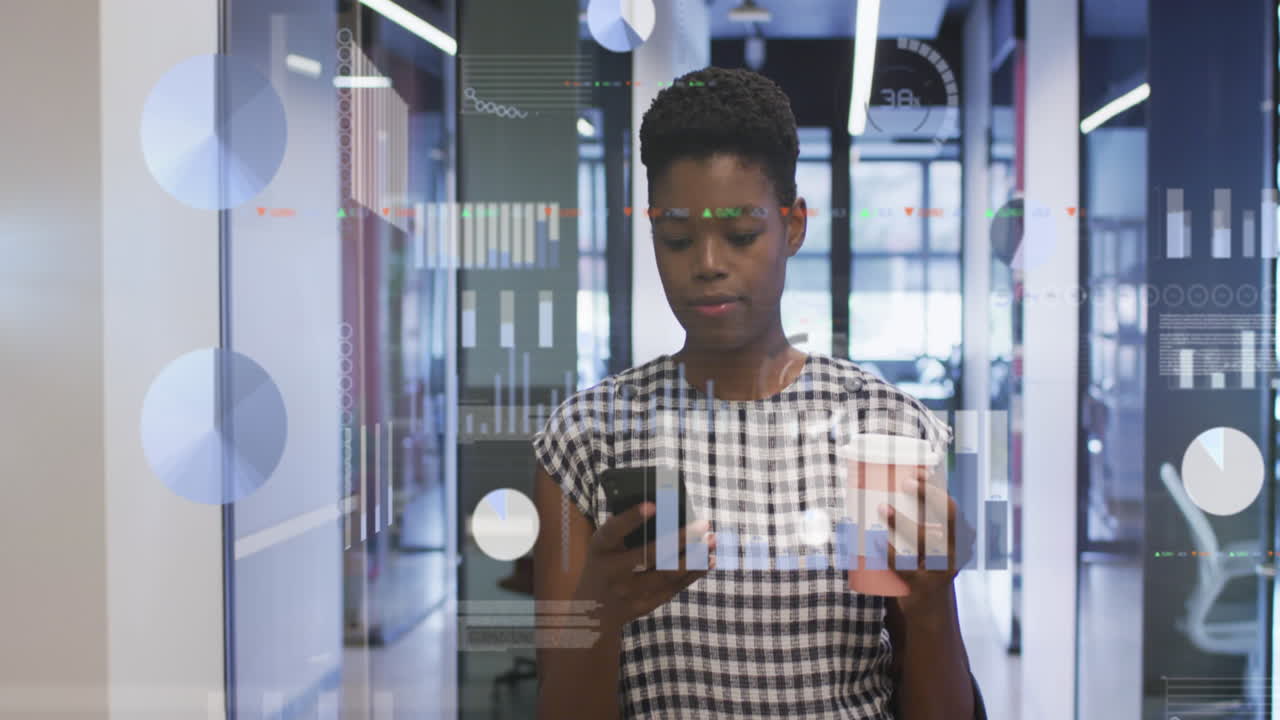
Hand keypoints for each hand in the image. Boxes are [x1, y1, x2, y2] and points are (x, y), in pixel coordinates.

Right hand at [573, 502, 716, 632]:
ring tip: (712, 541)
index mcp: (600, 549)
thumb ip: (626, 530)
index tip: (653, 505)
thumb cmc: (604, 564)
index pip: (613, 531)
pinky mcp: (645, 604)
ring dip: (694, 557)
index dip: (631, 518)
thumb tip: (666, 510)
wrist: (592, 610)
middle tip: (703, 524)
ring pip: (667, 574)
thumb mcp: (604, 545)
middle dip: (680, 539)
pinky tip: (709, 560)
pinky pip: (674, 588)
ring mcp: (629, 592)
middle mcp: (613, 572)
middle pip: (650, 555)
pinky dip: (694, 573)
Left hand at [878, 473, 975, 618]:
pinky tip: (877, 541)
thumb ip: (909, 522)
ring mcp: (943, 569)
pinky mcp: (926, 586)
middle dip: (928, 495)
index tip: (917, 471)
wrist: (926, 611)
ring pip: (926, 539)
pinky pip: (907, 566)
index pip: (950, 507)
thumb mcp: (922, 545)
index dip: (935, 488)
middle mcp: (955, 550)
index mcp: (954, 536)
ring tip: (883, 508)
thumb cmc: (918, 568)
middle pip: (947, 516)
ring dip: (904, 521)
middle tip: (905, 482)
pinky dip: (890, 552)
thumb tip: (878, 491)